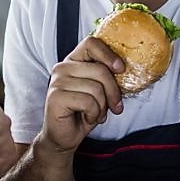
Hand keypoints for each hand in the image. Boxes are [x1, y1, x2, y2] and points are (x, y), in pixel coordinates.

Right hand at [38, 36, 124, 157]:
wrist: (64, 137)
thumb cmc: (83, 112)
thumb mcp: (99, 90)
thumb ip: (105, 76)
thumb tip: (123, 68)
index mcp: (73, 61)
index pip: (91, 43)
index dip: (109, 55)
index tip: (121, 69)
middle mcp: (62, 67)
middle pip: (100, 70)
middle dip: (113, 92)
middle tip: (114, 106)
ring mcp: (57, 81)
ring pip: (96, 88)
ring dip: (102, 107)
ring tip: (95, 113)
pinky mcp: (55, 97)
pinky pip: (88, 102)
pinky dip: (93, 114)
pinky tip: (86, 118)